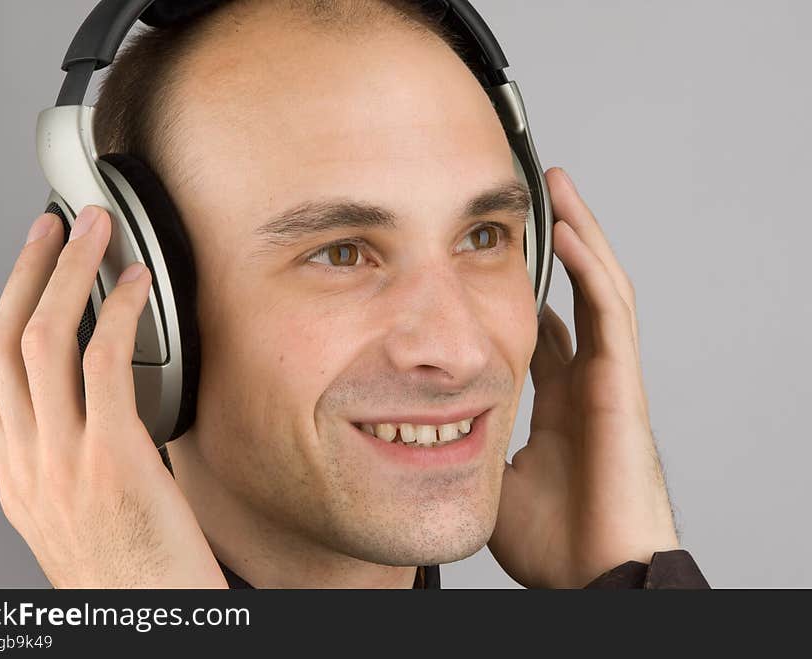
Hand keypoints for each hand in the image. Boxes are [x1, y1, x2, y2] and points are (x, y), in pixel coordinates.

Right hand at [0, 206, 227, 587]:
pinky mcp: (113, 458)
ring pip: (46, 340)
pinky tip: (138, 286)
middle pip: (6, 342)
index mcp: (18, 478)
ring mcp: (63, 459)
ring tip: (91, 232)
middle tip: (49, 228)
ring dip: (68, 272)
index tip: (28, 280)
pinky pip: (107, 365)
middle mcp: (28, 463)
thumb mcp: (74, 523)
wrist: (147, 625)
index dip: (5, 318)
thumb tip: (95, 417)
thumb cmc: (127, 577)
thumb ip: (69, 467)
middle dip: (26, 273)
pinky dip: (120, 313)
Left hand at [487, 168, 679, 587]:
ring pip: (599, 289)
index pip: (545, 332)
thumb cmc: (554, 542)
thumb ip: (470, 447)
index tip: (495, 259)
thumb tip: (430, 433)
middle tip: (533, 200)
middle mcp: (585, 381)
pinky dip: (590, 269)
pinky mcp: (621, 385)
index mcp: (557, 403)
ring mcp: (607, 379)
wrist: (594, 577)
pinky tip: (569, 231)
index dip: (525, 292)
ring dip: (580, 236)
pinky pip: (609, 313)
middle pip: (574, 297)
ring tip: (556, 189)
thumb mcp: (492, 481)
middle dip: (557, 247)